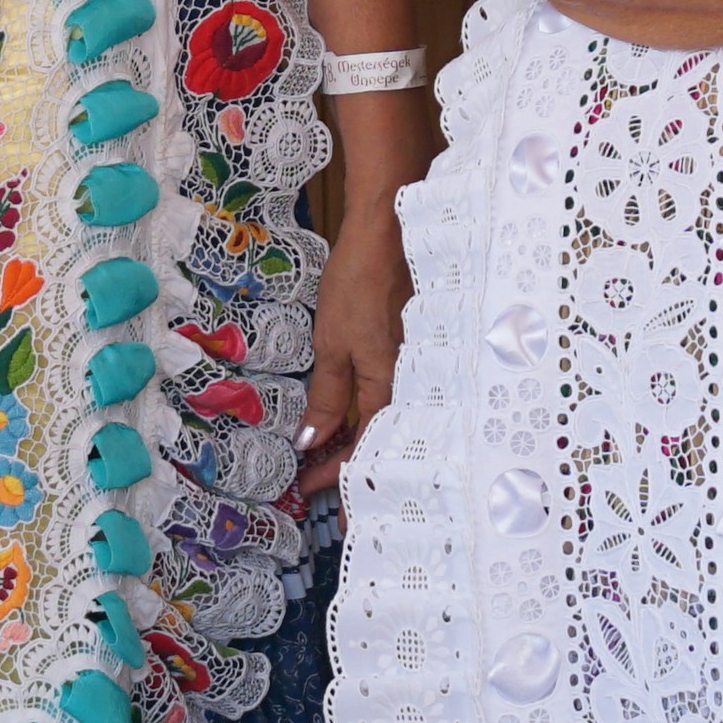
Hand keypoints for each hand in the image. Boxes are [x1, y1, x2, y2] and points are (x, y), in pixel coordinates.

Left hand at [298, 176, 410, 496]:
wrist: (389, 233)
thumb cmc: (359, 285)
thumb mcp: (333, 344)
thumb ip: (327, 397)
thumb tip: (311, 443)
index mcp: (391, 388)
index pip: (364, 448)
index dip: (336, 474)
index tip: (309, 489)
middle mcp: (410, 385)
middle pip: (381, 441)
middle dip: (351, 468)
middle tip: (319, 486)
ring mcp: (413, 367)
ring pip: (386, 420)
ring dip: (358, 442)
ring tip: (328, 457)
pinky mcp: (410, 350)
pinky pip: (390, 396)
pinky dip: (367, 413)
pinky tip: (350, 416)